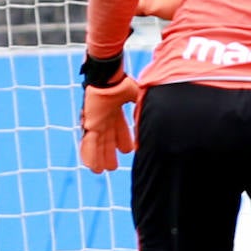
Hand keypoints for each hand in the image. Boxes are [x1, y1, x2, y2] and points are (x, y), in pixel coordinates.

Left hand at [79, 56, 140, 173]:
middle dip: (109, 153)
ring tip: (100, 172)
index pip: (120, 128)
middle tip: (113, 167)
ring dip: (99, 157)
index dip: (123, 140)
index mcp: (115, 108)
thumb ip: (144, 104)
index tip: (128, 151)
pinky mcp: (90, 123)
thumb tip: (161, 107)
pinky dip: (89, 154)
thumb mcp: (137, 95)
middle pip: (108, 139)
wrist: (107, 78)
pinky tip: (90, 166)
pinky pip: (88, 142)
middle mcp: (105, 116)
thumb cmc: (122, 83)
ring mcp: (96, 121)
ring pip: (98, 144)